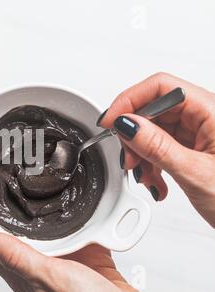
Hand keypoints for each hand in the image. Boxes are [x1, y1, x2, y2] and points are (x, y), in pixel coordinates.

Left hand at [0, 205, 143, 291]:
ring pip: (35, 224)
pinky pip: (70, 224)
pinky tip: (65, 197)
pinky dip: (64, 209)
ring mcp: (59, 255)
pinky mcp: (82, 250)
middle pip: (4, 228)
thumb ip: (17, 257)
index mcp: (20, 270)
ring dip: (26, 203)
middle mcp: (35, 263)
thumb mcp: (49, 276)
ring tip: (18, 180)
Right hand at [98, 72, 214, 226]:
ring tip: (147, 176)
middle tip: (130, 159)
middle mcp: (206, 117)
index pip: (161, 87)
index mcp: (213, 111)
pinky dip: (152, 163)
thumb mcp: (195, 172)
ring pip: (154, 130)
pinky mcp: (193, 147)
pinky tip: (157, 181)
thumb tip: (127, 124)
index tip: (110, 122)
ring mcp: (199, 132)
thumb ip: (157, 146)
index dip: (130, 100)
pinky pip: (161, 146)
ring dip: (142, 154)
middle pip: (153, 109)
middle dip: (134, 136)